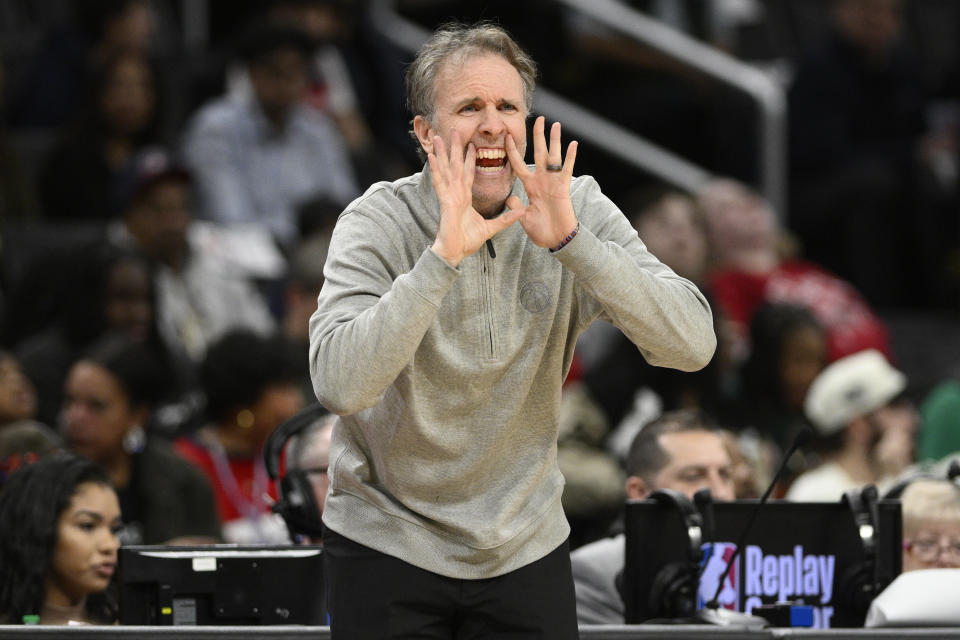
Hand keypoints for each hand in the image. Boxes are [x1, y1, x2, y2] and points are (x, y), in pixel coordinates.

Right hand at [428, 130, 521, 266]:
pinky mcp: (445, 202)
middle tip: (454, 130)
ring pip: (445, 169)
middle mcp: (456, 193)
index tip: (473, 145)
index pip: (468, 174)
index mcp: (465, 198)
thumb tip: (521, 211)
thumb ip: (505, 219)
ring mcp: (449, 196)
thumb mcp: (491, 228)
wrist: (455, 253)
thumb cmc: (467, 242)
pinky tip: (431, 156)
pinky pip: (439, 182)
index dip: (470, 159)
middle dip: (455, 148)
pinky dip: (435, 169)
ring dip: (441, 152)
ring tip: (437, 137)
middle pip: (456, 165)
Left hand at [504, 116, 578, 247]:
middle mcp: (541, 180)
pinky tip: (573, 144)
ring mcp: (553, 182)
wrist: (556, 239)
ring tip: (555, 124)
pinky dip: (570, 157)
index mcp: (530, 186)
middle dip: (538, 136)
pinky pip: (566, 169)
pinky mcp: (563, 187)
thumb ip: (515, 206)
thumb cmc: (541, 230)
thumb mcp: (522, 218)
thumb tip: (508, 197)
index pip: (518, 164)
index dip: (512, 151)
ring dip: (554, 141)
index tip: (507, 136)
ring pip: (553, 156)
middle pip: (539, 153)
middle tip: (538, 118)